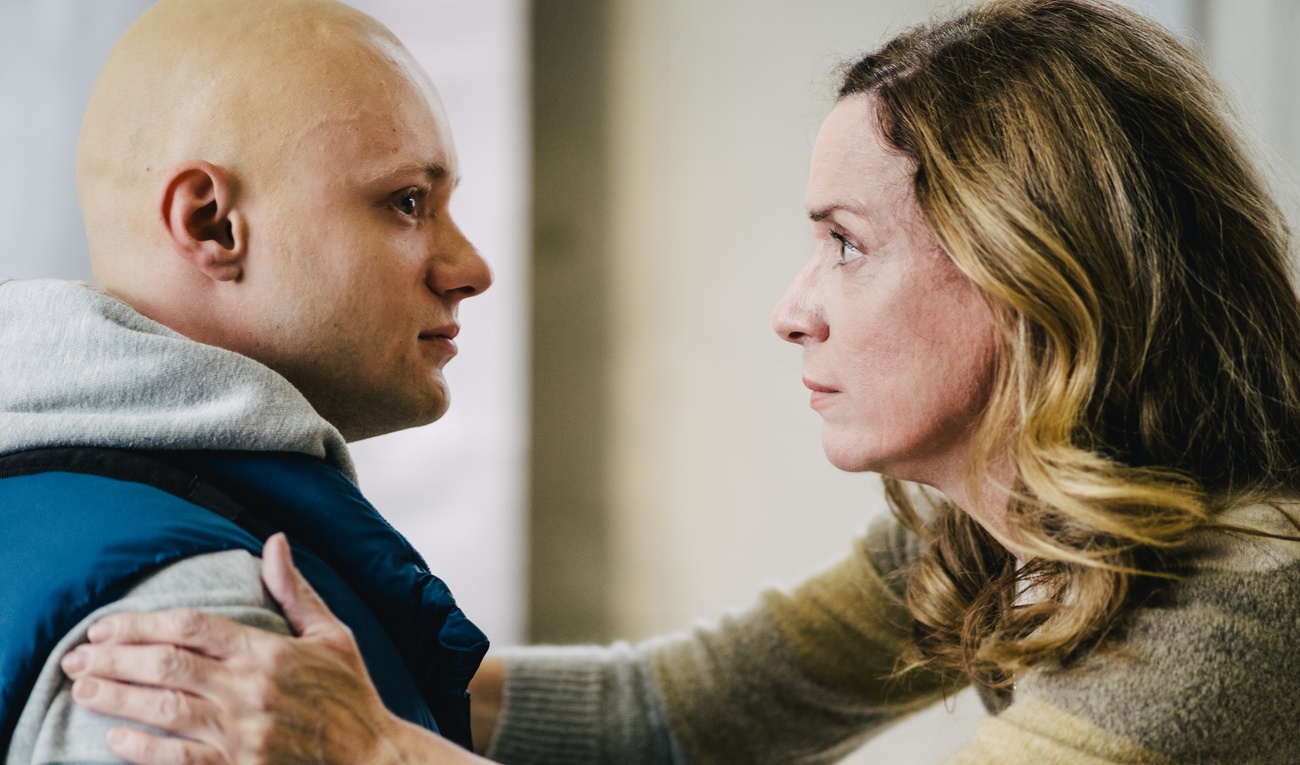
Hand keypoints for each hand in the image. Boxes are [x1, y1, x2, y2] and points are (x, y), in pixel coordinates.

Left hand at [61, 533, 486, 764]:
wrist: (372, 759)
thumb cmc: (352, 695)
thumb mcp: (332, 635)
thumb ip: (295, 591)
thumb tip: (274, 541)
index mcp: (269, 652)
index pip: (192, 627)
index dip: (141, 623)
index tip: (107, 626)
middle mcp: (250, 690)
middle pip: (166, 665)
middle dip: (114, 659)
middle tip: (77, 657)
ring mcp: (242, 733)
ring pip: (163, 710)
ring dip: (116, 698)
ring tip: (83, 690)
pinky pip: (179, 759)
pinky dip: (143, 749)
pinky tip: (116, 738)